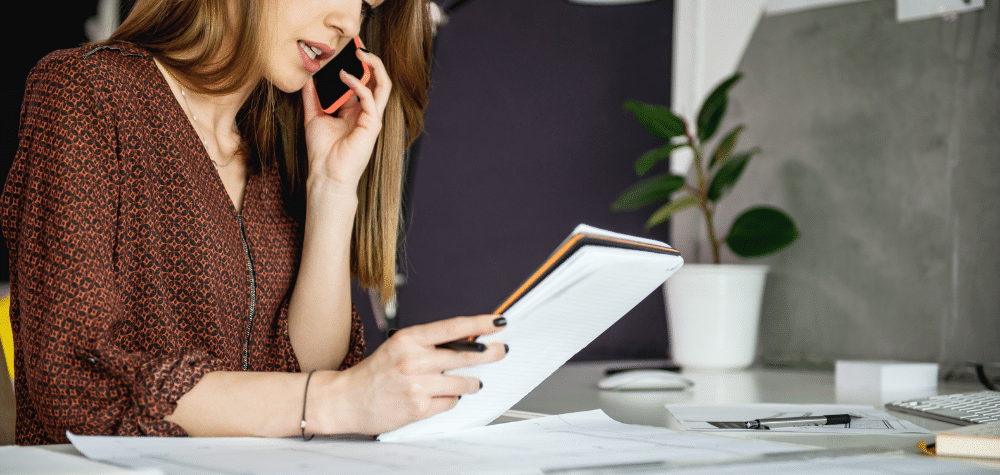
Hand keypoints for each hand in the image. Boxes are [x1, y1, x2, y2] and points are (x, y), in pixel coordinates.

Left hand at [301, 48, 391, 192]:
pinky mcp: (372, 125)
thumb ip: (312, 97)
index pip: (364, 82)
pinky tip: (344, 77)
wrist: (326, 175)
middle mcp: (366, 113)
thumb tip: (307, 78)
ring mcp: (372, 119)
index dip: (358, 66)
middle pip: (378, 80)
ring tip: (360, 53)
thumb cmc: (322, 151)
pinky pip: (370, 97)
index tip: (347, 51)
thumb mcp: (313, 117)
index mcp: (356, 111)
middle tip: (358, 46)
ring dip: (374, 66)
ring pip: (383, 85)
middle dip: (371, 61)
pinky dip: (358, 84)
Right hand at [316, 314, 507, 434]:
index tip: (498, 322)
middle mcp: (413, 360)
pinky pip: (449, 403)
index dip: (480, 324)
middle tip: (501, 350)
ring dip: (471, 383)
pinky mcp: (418, 408)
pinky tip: (439, 397)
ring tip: (471, 382)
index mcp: (408, 339)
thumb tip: (467, 343)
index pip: (452, 327)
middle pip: (465, 355)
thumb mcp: (398, 347)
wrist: (345, 400)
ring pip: (462, 383)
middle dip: (489, 353)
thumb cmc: (374, 373)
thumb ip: (429, 345)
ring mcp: (417, 385)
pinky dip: (449, 400)